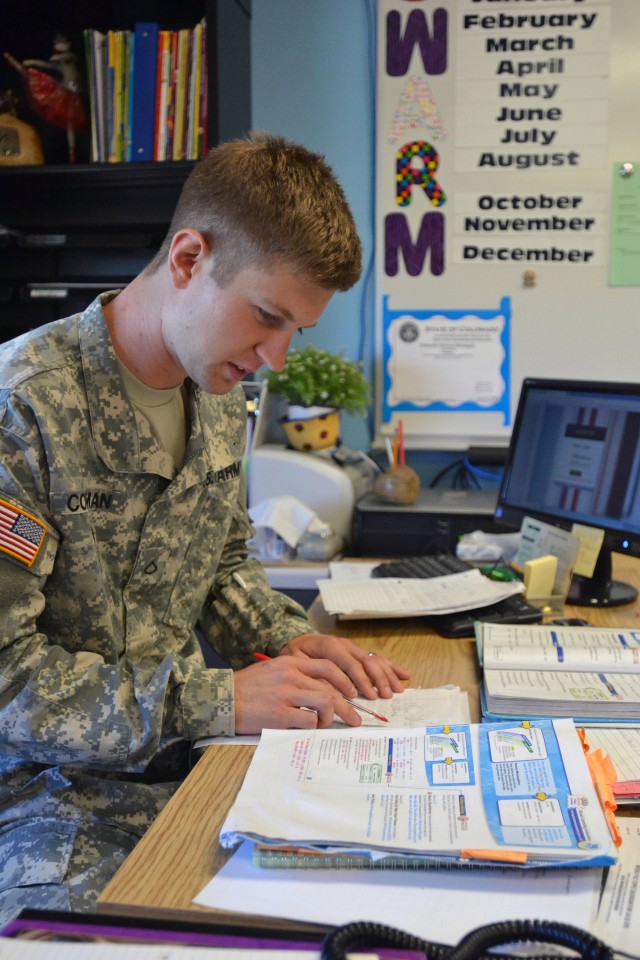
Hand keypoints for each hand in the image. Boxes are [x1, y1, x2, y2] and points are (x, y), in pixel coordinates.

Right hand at [234, 654, 364, 733]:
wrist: (222, 698)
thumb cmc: (246, 687)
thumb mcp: (271, 671)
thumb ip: (294, 675)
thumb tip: (320, 690)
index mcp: (290, 663)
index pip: (327, 666)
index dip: (344, 680)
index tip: (352, 693)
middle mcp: (291, 676)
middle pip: (331, 689)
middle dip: (347, 707)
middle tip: (356, 720)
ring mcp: (286, 695)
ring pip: (325, 703)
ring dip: (330, 718)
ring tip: (325, 725)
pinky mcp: (280, 715)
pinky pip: (309, 721)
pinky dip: (312, 727)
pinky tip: (306, 729)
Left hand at [278, 632, 410, 699]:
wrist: (297, 639)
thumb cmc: (296, 653)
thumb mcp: (295, 663)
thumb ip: (311, 674)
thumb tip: (328, 691)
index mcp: (330, 646)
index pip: (347, 663)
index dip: (356, 679)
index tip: (362, 696)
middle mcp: (345, 645)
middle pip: (365, 661)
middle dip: (377, 679)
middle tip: (384, 696)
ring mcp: (353, 648)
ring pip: (374, 660)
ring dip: (387, 675)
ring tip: (396, 690)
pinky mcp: (358, 653)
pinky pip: (377, 659)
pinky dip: (392, 667)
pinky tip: (404, 675)